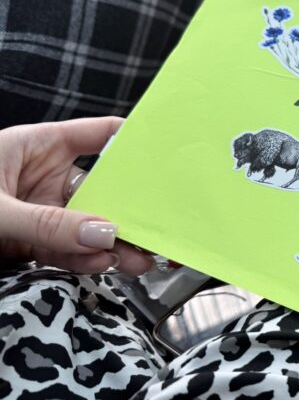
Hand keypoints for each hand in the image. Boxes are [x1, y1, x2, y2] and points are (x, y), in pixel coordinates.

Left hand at [0, 117, 154, 274]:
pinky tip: (102, 264)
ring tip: (139, 259)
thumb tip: (102, 234)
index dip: (132, 142)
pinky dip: (86, 260)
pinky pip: (67, 252)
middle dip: (130, 210)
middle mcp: (44, 177)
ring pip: (87, 226)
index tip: (167, 157)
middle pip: (101, 189)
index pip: (97, 135)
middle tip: (156, 227)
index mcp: (37, 146)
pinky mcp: (31, 244)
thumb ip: (46, 223)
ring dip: (113, 244)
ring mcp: (40, 211)